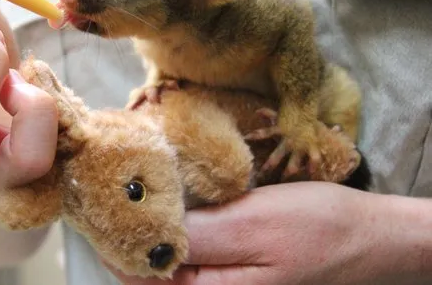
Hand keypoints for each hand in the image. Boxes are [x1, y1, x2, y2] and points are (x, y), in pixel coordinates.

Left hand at [107, 182, 431, 284]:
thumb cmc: (317, 229)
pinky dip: (170, 221)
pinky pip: (187, 246)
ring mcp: (218, 277)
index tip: (93, 196)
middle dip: (122, 227)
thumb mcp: (253, 226)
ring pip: (164, 254)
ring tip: (130, 184)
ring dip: (144, 221)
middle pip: (145, 266)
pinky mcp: (227, 260)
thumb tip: (142, 234)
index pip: (137, 272)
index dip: (110, 235)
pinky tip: (165, 197)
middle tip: (107, 183)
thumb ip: (198, 237)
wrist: (364, 233)